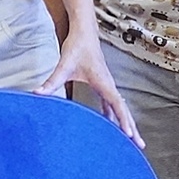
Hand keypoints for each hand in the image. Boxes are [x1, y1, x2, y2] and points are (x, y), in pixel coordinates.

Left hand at [39, 25, 142, 144]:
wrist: (84, 32)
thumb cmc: (77, 47)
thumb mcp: (64, 66)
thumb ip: (52, 82)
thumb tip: (37, 93)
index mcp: (104, 83)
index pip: (117, 105)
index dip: (124, 120)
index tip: (129, 135)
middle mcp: (109, 85)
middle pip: (124, 111)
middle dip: (132, 128)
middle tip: (140, 145)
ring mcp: (107, 85)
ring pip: (120, 108)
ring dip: (126, 123)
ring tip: (132, 140)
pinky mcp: (102, 84)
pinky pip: (112, 104)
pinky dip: (115, 115)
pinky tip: (112, 124)